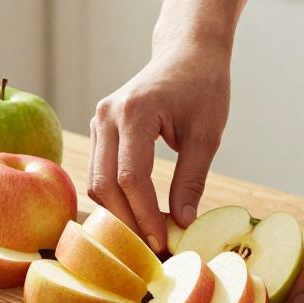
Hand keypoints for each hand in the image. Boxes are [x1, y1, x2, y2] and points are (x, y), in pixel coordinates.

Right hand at [88, 47, 229, 251]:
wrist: (187, 53)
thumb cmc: (203, 87)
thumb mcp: (206, 134)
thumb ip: (192, 180)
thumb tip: (181, 223)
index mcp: (135, 112)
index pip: (131, 177)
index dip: (145, 215)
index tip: (162, 242)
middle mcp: (107, 116)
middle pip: (104, 184)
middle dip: (127, 221)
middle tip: (151, 249)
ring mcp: (98, 121)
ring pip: (96, 181)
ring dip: (118, 213)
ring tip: (146, 236)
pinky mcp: (100, 128)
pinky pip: (99, 171)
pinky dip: (115, 197)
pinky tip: (137, 215)